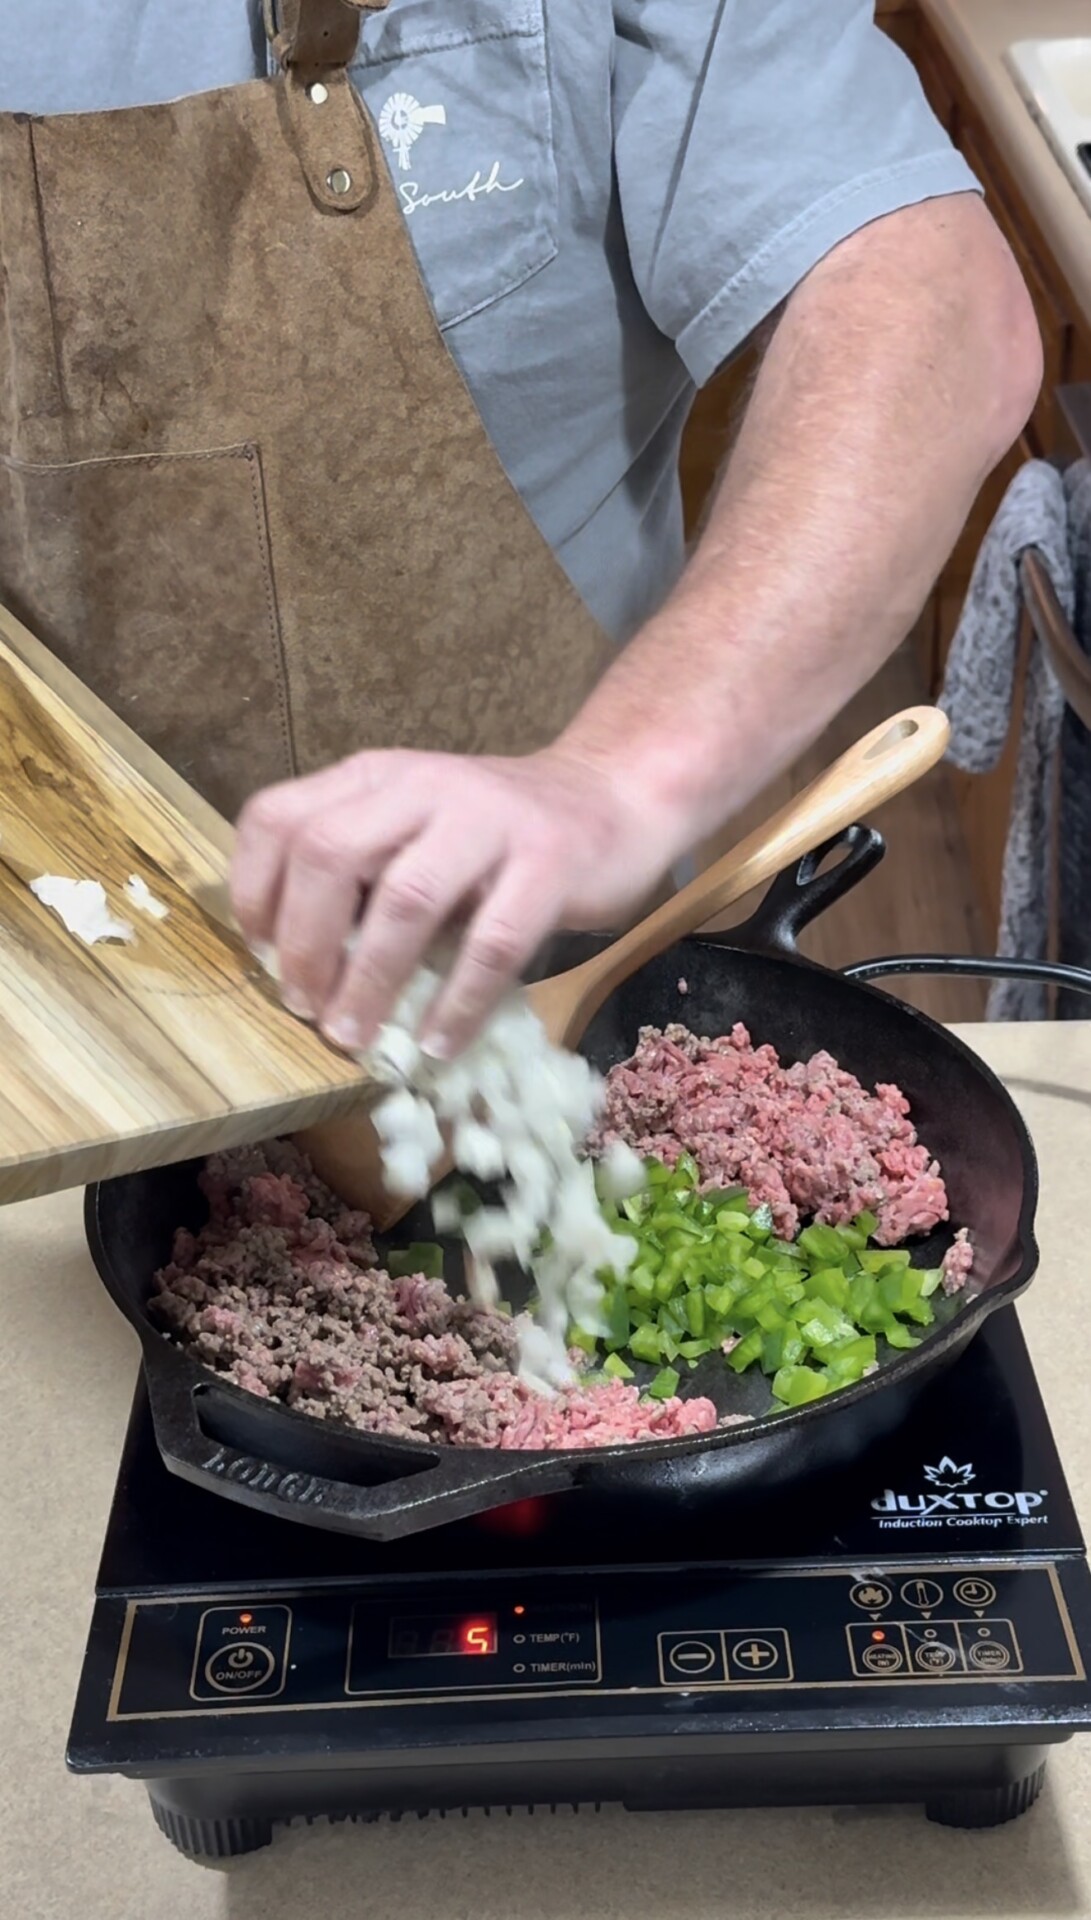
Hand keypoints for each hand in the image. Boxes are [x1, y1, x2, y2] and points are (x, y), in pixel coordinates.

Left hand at [230, 744, 679, 1058]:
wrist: (613, 798)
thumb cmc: (499, 835)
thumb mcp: (416, 828)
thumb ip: (362, 871)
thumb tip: (296, 965)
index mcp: (376, 777)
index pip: (280, 817)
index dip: (255, 891)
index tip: (261, 955)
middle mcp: (423, 785)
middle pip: (330, 853)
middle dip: (304, 943)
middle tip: (305, 1006)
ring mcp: (489, 820)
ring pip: (405, 898)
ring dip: (369, 979)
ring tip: (354, 1034)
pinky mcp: (548, 862)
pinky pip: (492, 943)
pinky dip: (458, 1002)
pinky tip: (440, 1043)